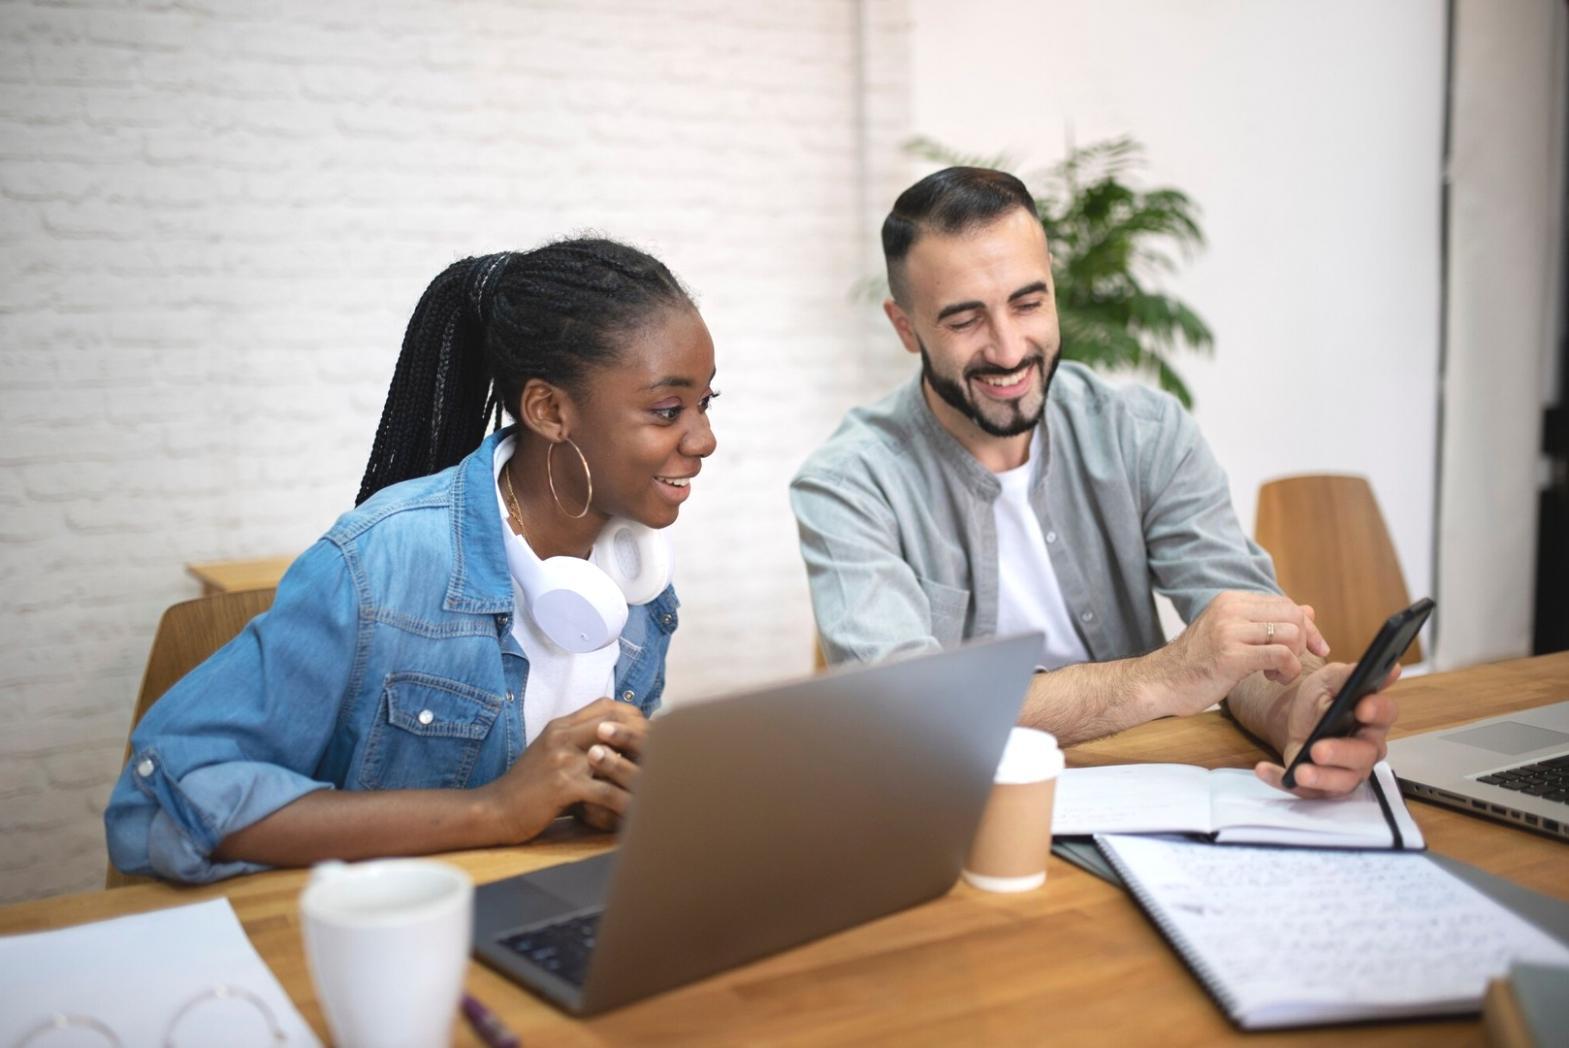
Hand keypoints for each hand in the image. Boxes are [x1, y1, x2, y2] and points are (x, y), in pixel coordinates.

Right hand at [480, 698, 647, 842]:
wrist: (493, 810)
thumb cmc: (525, 787)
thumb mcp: (548, 754)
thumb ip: (576, 743)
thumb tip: (611, 742)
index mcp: (560, 726)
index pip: (605, 706)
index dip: (632, 716)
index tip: (648, 731)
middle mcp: (562, 736)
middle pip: (615, 723)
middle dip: (643, 739)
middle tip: (662, 755)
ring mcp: (562, 760)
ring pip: (615, 758)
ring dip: (639, 772)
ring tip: (659, 782)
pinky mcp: (563, 786)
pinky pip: (606, 792)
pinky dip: (625, 802)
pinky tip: (637, 812)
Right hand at [1146, 591, 1329, 717]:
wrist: (1159, 683)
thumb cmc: (1194, 664)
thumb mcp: (1231, 635)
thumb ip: (1267, 622)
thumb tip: (1308, 611)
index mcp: (1230, 600)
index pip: (1285, 603)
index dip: (1307, 626)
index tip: (1315, 648)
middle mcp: (1230, 609)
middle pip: (1293, 614)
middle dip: (1305, 641)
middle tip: (1289, 663)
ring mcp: (1229, 631)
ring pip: (1291, 634)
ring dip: (1295, 658)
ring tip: (1277, 673)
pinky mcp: (1231, 656)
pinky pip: (1282, 655)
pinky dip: (1289, 670)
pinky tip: (1274, 678)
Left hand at [1253, 661, 1400, 797]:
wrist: (1292, 715)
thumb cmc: (1319, 699)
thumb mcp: (1329, 681)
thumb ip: (1352, 675)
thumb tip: (1391, 668)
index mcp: (1373, 719)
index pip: (1385, 714)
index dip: (1376, 711)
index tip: (1361, 707)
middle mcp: (1365, 748)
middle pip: (1363, 755)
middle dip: (1341, 753)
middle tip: (1319, 749)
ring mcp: (1346, 770)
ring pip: (1342, 781)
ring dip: (1321, 778)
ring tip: (1300, 771)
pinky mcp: (1322, 785)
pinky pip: (1307, 791)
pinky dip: (1283, 781)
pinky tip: (1264, 770)